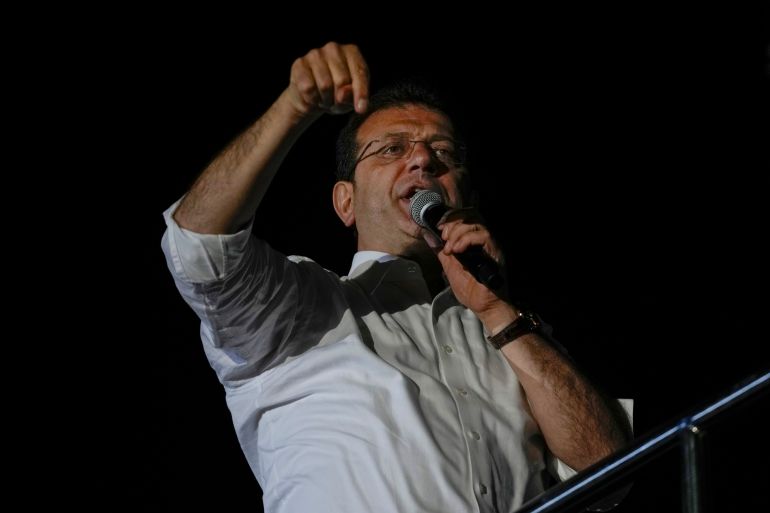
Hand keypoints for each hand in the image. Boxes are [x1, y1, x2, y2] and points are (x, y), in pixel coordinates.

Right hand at [284, 42, 368, 118]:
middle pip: (342, 81)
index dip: (361, 93)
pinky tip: (313, 96)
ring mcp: (315, 54)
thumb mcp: (350, 100)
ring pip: (325, 86)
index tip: (361, 109)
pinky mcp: (299, 64)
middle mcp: (334, 48)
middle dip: (339, 99)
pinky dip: (312, 99)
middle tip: (335, 101)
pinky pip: (309, 88)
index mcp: (352, 52)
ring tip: (325, 98)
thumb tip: (343, 93)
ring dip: (326, 100)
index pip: (359, 72)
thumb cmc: (337, 95)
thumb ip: (351, 97)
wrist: (311, 97)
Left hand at [433, 209, 516, 329]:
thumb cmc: (471, 289)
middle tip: (444, 237)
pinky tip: (457, 251)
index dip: (451, 216)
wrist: (484, 306)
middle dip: (453, 222)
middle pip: (471, 213)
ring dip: (457, 232)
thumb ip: (441, 251)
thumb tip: (428, 235)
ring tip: (450, 249)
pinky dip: (466, 240)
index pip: (466, 215)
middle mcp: (484, 240)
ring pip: (475, 223)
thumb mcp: (449, 267)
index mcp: (474, 241)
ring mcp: (491, 245)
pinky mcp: (495, 252)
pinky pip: (483, 236)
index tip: (439, 227)